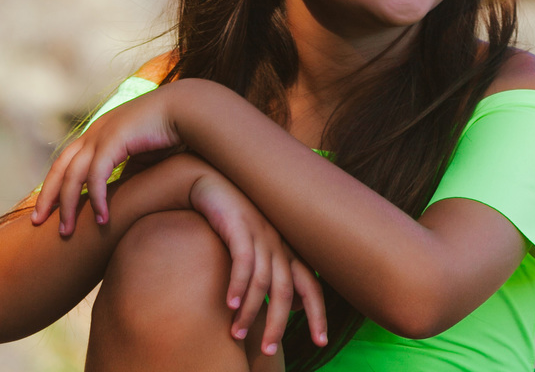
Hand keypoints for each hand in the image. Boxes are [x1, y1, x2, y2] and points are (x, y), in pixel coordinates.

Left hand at [32, 85, 181, 233]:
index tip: (49, 208)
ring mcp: (102, 133)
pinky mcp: (114, 139)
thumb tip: (122, 192)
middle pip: (60, 168)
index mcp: (100, 132)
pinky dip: (97, 199)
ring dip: (67, 206)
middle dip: (47, 197)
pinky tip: (103, 219)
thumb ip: (129, 170)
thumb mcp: (144, 154)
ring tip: (66, 232)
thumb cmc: (171, 131)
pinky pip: (97, 175)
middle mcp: (95, 130)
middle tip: (37, 223)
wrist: (189, 108)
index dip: (55, 184)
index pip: (67, 161)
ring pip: (72, 175)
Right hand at [189, 168, 327, 353]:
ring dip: (250, 311)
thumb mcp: (261, 252)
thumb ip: (278, 278)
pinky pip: (242, 261)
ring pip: (263, 281)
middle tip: (269, 349)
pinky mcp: (239, 227)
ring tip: (237, 335)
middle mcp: (279, 244)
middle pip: (287, 289)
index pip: (311, 286)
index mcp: (288, 251)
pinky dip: (237, 285)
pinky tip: (228, 305)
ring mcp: (260, 234)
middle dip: (280, 322)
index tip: (321, 342)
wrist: (214, 185)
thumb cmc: (236, 224)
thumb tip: (294, 307)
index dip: (318, 313)